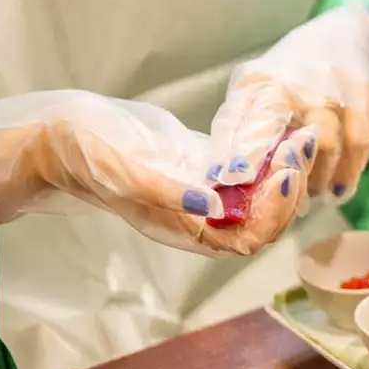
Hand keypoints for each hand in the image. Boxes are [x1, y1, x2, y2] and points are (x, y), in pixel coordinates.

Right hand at [0, 91, 310, 255]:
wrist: (66, 135)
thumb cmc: (89, 157)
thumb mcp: (126, 172)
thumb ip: (168, 193)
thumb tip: (212, 207)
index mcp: (188, 231)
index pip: (250, 237)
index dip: (275, 213)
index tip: (287, 174)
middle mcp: (204, 219)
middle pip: (265, 217)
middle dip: (290, 186)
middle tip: (302, 145)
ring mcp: (207, 194)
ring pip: (262, 193)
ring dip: (286, 169)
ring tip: (302, 136)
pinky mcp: (207, 168)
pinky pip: (250, 170)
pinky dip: (270, 155)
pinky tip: (283, 130)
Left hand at [207, 4, 368, 201]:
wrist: (347, 36)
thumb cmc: (291, 76)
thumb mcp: (257, 93)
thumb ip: (242, 130)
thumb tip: (223, 180)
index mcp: (257, 84)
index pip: (238, 118)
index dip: (232, 151)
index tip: (226, 178)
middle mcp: (290, 83)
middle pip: (280, 129)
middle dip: (274, 168)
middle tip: (273, 200)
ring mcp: (328, 90)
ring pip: (321, 144)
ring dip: (314, 179)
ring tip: (307, 197)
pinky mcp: (361, 97)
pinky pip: (357, 143)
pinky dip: (348, 173)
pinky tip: (338, 192)